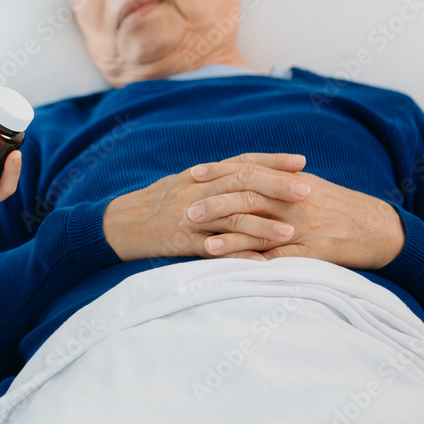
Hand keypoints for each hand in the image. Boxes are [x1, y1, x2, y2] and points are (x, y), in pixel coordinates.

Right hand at [103, 153, 309, 261]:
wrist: (116, 224)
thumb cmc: (151, 205)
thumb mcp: (180, 183)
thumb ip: (211, 179)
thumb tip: (243, 174)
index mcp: (199, 175)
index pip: (241, 162)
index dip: (272, 161)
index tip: (301, 162)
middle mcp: (196, 190)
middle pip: (242, 183)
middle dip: (277, 186)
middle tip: (307, 190)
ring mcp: (189, 217)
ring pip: (231, 216)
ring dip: (263, 225)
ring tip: (291, 232)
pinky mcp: (181, 241)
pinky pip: (215, 249)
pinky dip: (239, 256)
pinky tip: (261, 263)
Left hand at [188, 159, 405, 269]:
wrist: (377, 228)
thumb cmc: (335, 206)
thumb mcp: (307, 184)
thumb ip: (274, 178)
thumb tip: (240, 172)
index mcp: (290, 181)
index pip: (248, 171)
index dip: (219, 172)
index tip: (192, 174)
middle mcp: (293, 201)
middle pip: (247, 198)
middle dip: (214, 204)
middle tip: (185, 211)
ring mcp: (302, 227)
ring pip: (260, 230)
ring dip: (228, 236)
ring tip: (201, 241)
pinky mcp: (312, 252)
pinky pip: (279, 258)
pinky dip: (256, 262)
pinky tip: (236, 267)